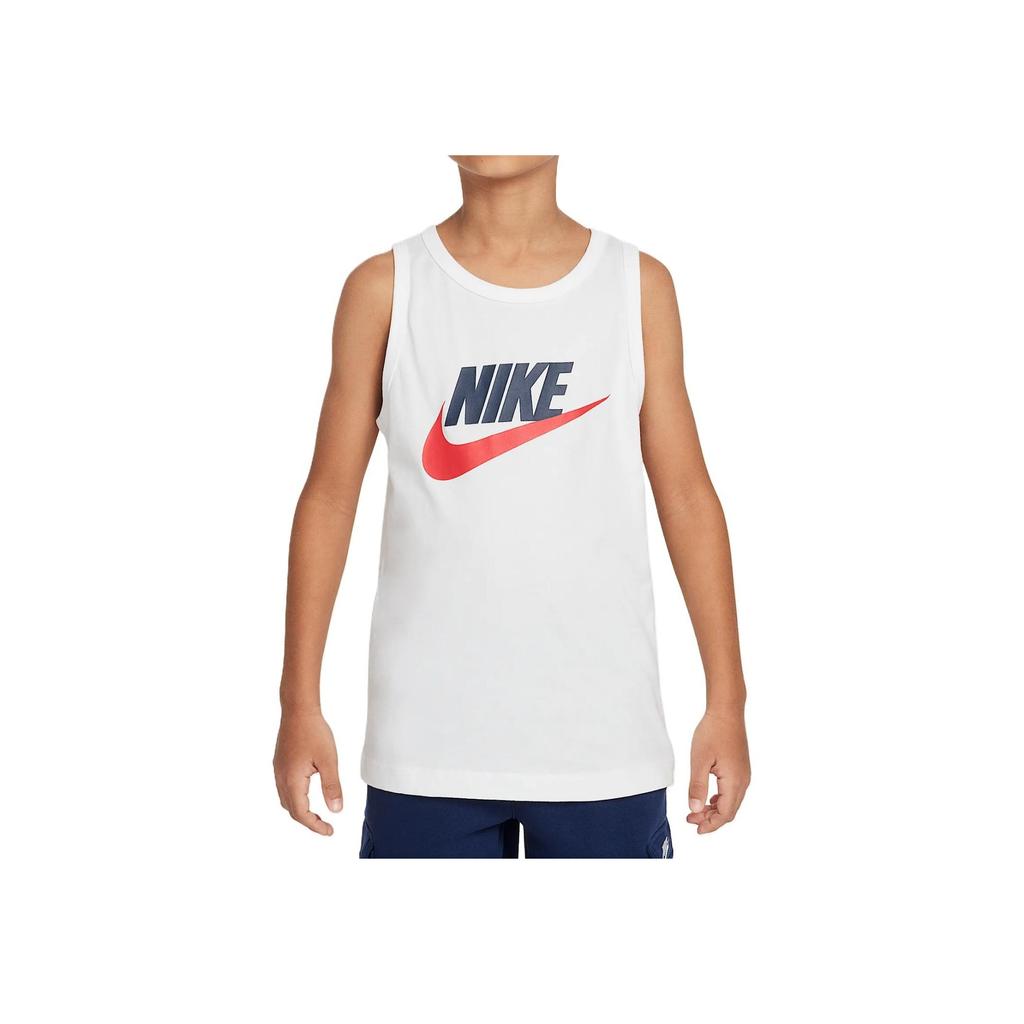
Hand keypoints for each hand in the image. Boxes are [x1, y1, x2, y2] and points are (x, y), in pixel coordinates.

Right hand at [273, 709, 342, 835]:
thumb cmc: (314, 732)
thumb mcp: (328, 761)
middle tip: (325, 825)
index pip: (301, 813)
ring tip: (317, 813)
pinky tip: (306, 792)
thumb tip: (336, 810)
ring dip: (300, 810)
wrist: (298, 710)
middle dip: (308, 821)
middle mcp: (281, 778)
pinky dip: (295, 798)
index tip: (330, 830)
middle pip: (291, 810)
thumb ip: (332, 786)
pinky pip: (284, 788)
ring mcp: (278, 770)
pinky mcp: (279, 763)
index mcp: (292, 781)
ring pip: (286, 799)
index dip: (315, 825)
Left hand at [686, 707, 749, 833]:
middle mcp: (743, 781)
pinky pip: (733, 792)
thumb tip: (695, 810)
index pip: (725, 814)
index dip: (711, 825)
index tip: (695, 828)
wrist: (727, 711)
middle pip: (730, 811)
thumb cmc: (713, 732)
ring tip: (696, 810)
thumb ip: (697, 787)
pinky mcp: (741, 768)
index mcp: (734, 782)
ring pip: (732, 802)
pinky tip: (708, 798)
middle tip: (690, 819)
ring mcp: (744, 775)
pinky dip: (720, 799)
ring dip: (715, 810)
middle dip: (711, 819)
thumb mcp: (699, 760)